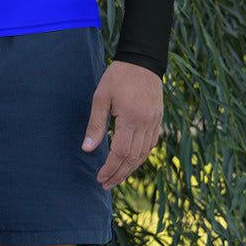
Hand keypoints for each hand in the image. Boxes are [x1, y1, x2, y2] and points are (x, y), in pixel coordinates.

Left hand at [81, 60, 162, 189]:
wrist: (142, 61)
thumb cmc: (118, 77)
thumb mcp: (101, 97)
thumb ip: (95, 125)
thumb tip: (87, 150)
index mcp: (131, 118)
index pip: (120, 152)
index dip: (110, 168)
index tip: (99, 178)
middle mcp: (146, 124)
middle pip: (133, 158)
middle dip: (119, 174)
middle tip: (106, 185)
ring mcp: (154, 123)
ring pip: (144, 154)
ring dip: (130, 169)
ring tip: (116, 178)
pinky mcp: (158, 120)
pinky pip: (150, 145)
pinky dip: (140, 157)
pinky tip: (131, 161)